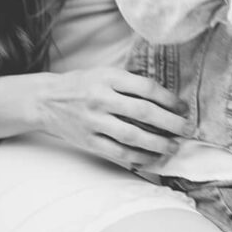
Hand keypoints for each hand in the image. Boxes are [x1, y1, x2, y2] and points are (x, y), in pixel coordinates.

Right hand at [28, 67, 187, 170]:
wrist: (45, 100)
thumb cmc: (82, 85)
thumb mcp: (104, 73)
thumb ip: (130, 83)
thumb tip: (166, 99)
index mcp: (108, 78)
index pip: (146, 88)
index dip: (169, 99)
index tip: (183, 107)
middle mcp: (101, 99)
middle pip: (143, 112)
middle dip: (170, 122)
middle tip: (186, 129)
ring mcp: (93, 122)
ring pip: (132, 136)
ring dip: (158, 144)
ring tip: (173, 147)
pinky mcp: (88, 141)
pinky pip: (118, 153)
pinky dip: (138, 157)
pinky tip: (152, 158)